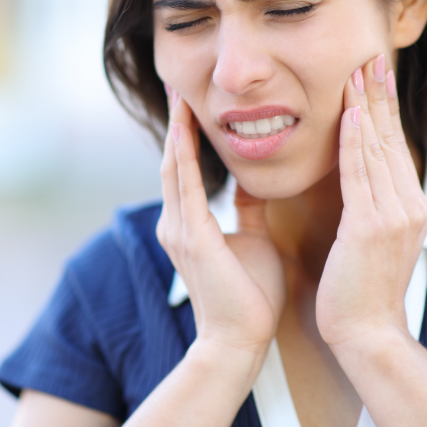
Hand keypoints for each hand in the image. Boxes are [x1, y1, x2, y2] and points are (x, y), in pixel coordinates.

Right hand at [157, 88, 285, 358]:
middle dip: (176, 124)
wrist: (240, 341)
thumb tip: (253, 183)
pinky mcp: (190, 238)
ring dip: (177, 130)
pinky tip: (186, 128)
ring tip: (179, 95)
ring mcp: (178, 230)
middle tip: (178, 86)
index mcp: (190, 224)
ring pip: (174, 168)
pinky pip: (186, 187)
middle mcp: (176, 223)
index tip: (191, 102)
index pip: (186, 170)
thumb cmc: (250, 295)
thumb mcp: (252, 240)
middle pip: (173, 162)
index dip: (187, 135)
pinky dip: (185, 155)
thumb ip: (248, 210)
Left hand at [315, 54, 426, 350]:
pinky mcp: (372, 228)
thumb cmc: (359, 288)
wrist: (367, 333)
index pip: (394, 147)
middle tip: (370, 57)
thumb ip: (370, 204)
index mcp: (411, 206)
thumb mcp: (370, 239)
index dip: (383, 110)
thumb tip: (356, 175)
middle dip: (379, 97)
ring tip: (358, 72)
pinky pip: (360, 175)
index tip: (373, 75)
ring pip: (377, 150)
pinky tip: (351, 114)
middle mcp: (411, 206)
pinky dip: (355, 142)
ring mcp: (395, 216)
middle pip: (390, 140)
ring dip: (366, 108)